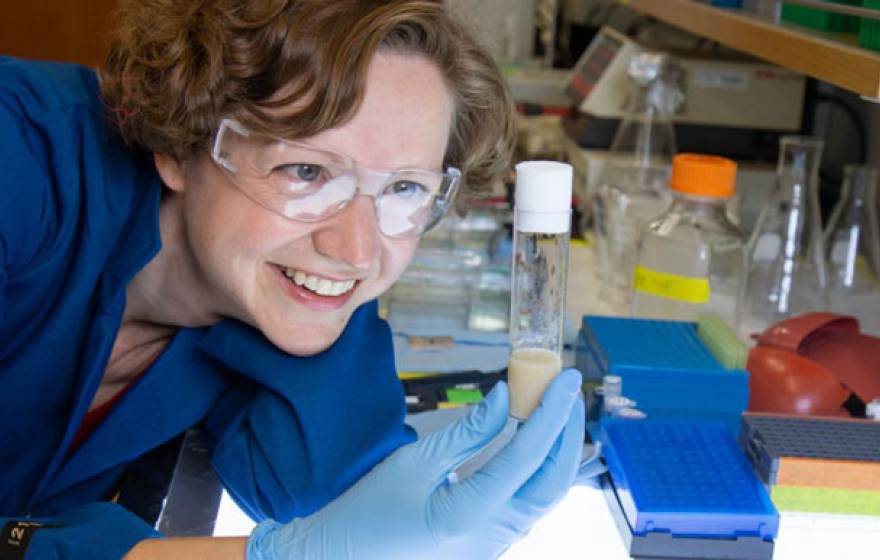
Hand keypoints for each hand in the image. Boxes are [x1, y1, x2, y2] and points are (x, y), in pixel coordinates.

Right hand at [247, 369, 584, 559]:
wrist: (344, 559)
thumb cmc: (369, 510)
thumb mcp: (413, 463)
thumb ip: (468, 432)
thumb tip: (507, 396)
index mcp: (468, 515)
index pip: (528, 456)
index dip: (552, 410)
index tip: (568, 375)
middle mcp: (492, 537)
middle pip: (553, 482)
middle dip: (567, 431)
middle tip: (567, 387)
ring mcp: (495, 547)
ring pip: (547, 496)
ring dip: (557, 449)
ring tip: (555, 406)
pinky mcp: (492, 545)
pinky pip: (529, 505)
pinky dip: (540, 468)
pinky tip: (536, 439)